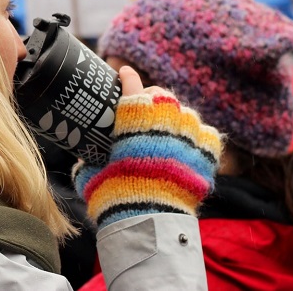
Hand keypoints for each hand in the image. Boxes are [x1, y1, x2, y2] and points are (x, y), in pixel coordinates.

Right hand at [71, 66, 222, 229]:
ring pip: (187, 114)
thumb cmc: (115, 196)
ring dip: (177, 119)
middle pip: (162, 95)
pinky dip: (199, 138)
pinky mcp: (207, 154)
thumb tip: (84, 161)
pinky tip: (190, 146)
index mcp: (134, 118)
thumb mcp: (92, 175)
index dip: (127, 77)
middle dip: (153, 97)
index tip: (124, 73)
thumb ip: (91, 161)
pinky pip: (208, 135)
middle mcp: (164, 119)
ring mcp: (189, 135)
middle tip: (147, 107)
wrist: (149, 219)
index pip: (131, 86)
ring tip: (170, 133)